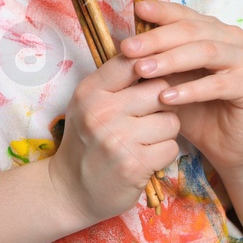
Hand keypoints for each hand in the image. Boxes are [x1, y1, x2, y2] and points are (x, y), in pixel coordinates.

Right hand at [46, 49, 181, 226]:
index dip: (151, 67)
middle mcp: (101, 112)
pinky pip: (171, 147)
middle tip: (149, 117)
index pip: (132, 61)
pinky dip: (164, 154)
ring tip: (146, 139)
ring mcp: (117, 139)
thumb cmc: (87, 141)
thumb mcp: (89, 104)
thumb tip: (154, 52)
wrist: (71, 190)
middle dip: (162, 104)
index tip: (153, 79)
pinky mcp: (134, 165)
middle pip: (160, 90)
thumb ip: (115, 81)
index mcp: (90, 91)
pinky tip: (147, 158)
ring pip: (171, 120)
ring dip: (166, 132)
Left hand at [121, 0, 242, 173]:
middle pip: (191, 30)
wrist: (225, 144)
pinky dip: (191, 89)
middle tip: (128, 48)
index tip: (136, 10)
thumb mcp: (168, 80)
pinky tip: (167, 97)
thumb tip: (124, 45)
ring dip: (171, 60)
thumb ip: (154, 61)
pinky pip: (218, 84)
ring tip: (144, 70)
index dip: (161, 11)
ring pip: (205, 52)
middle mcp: (231, 39)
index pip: (184, 15)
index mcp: (212, 30)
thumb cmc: (193, 108)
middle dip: (157, 39)